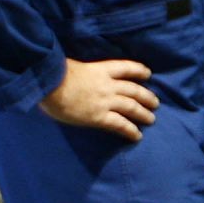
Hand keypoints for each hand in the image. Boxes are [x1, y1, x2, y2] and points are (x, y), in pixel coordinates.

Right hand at [41, 58, 157, 141]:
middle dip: (146, 96)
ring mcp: (105, 101)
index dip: (138, 70)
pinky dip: (130, 130)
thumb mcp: (71, 66)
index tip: (148, 74)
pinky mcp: (99, 117)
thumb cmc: (53, 74)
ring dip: (143, 113)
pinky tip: (137, 136)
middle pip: (133, 90)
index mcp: (100, 69)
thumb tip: (78, 77)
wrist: (48, 84)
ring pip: (131, 107)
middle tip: (155, 103)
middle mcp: (107, 85)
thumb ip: (81, 73)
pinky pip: (120, 124)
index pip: (125, 68)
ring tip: (151, 119)